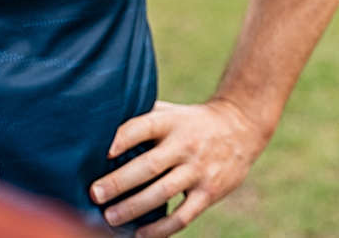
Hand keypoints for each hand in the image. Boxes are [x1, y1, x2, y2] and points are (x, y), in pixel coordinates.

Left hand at [91, 98, 271, 236]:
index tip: (102, 151)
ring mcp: (199, 169)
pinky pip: (182, 216)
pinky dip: (160, 229)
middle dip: (119, 182)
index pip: (144, 127)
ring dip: (134, 208)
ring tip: (110, 218)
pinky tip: (140, 235)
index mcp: (173, 122)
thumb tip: (98, 132)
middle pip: (149, 165)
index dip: (122, 138)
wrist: (243, 126)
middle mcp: (186, 145)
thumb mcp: (172, 112)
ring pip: (163, 193)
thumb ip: (142, 120)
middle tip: (95, 195)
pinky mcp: (209, 191)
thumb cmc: (192, 122)